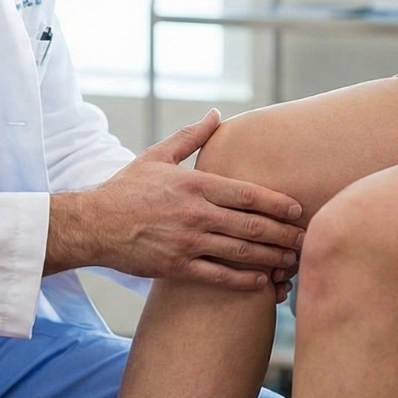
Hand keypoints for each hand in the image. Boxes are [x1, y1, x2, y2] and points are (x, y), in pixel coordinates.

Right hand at [49, 110, 304, 291]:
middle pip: (252, 226)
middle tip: (305, 239)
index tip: (298, 210)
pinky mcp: (177, 268)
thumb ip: (192, 137)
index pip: (248, 194)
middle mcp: (195, 213)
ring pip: (241, 253)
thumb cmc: (127, 189)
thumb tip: (217, 114)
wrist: (93, 225)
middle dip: (284, 234)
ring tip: (292, 262)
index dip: (278, 203)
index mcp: (195, 184)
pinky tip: (263, 282)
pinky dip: (244, 281)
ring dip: (272, 259)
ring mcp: (187, 242)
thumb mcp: (157, 155)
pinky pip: (218, 277)